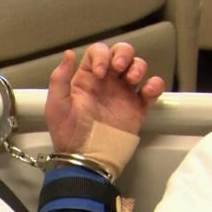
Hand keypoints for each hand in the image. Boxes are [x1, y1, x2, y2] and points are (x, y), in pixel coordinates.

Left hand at [45, 42, 164, 152]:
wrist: (86, 158)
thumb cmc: (68, 133)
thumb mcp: (56, 104)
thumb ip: (59, 78)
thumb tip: (68, 54)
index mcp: (86, 79)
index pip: (98, 53)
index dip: (101, 55)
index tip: (100, 73)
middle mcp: (106, 83)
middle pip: (121, 54)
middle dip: (124, 54)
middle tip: (119, 69)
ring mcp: (123, 95)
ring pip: (137, 68)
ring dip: (138, 67)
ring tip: (132, 80)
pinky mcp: (138, 109)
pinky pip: (152, 90)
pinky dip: (155, 85)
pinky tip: (147, 91)